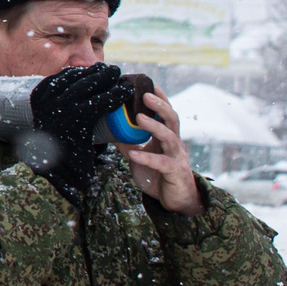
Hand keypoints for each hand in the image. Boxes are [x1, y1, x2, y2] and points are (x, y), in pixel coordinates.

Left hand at [25, 65, 133, 206]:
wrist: (42, 166)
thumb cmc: (72, 165)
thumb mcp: (94, 153)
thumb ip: (106, 140)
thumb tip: (124, 130)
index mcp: (79, 118)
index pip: (105, 98)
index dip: (119, 92)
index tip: (128, 87)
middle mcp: (63, 105)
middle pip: (88, 83)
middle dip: (104, 75)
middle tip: (116, 71)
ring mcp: (48, 99)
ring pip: (70, 78)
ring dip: (87, 72)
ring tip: (100, 68)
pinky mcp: (38, 98)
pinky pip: (54, 80)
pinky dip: (67, 75)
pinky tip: (78, 72)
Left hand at [117, 89, 201, 214]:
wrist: (176, 202)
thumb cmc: (158, 176)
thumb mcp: (140, 156)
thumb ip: (128, 142)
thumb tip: (109, 128)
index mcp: (167, 137)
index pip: (166, 113)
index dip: (160, 98)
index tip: (150, 84)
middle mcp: (174, 144)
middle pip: (172, 119)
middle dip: (160, 105)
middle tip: (146, 95)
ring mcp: (177, 157)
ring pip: (170, 137)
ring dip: (154, 126)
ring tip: (139, 117)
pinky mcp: (175, 172)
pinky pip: (161, 163)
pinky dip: (147, 157)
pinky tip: (133, 154)